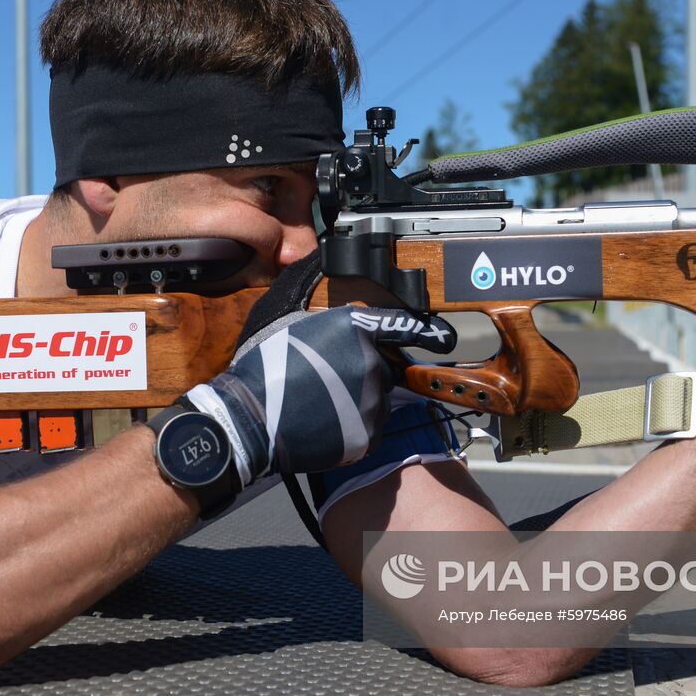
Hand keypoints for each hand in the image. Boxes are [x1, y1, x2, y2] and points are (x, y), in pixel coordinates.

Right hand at [181, 252, 456, 481]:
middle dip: (359, 371)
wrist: (249, 420)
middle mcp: (371, 364)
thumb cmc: (262, 365)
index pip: (399, 326)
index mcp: (353, 329)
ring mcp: (372, 403)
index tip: (445, 336)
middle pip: (380, 367)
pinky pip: (366, 428)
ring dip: (355, 400)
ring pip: (374, 400)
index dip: (425, 330)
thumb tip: (320, 260)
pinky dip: (351, 428)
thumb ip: (309, 287)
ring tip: (318, 403)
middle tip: (323, 379)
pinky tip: (322, 422)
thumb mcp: (281, 311)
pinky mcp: (366, 435)